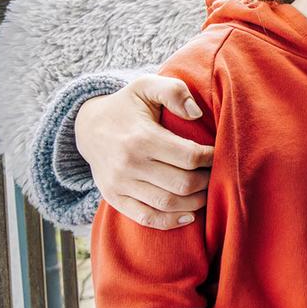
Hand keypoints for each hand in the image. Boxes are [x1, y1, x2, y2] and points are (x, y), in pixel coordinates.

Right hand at [74, 74, 214, 228]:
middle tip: (217, 174)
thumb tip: (197, 113)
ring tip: (208, 192)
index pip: (189, 156)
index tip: (218, 153)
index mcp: (142, 138)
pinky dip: (170, 221)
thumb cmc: (127, 105)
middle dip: (207, 181)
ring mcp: (120, 184)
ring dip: (195, 202)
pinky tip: (189, 215)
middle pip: (182, 184)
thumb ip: (174, 91)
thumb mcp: (146, 86)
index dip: (211, 158)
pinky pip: (146, 218)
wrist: (88, 126)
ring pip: (167, 203)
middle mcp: (129, 164)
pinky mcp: (114, 198)